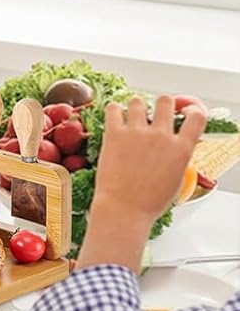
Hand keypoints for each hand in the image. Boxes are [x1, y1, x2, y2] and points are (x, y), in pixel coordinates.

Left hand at [76, 95, 205, 272]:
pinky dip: (114, 109)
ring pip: (137, 101)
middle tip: (153, 112)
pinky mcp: (114, 135)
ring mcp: (137, 134)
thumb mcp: (176, 179)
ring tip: (130, 116)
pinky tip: (114, 115)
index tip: (184, 111)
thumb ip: (178, 157)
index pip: (197, 116)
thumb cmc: (149, 202)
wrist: (124, 209)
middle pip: (165, 100)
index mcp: (181, 148)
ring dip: (135, 106)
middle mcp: (161, 136)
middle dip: (160, 103)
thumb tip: (175, 147)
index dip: (191, 110)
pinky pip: (113, 109)